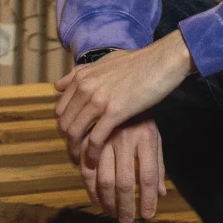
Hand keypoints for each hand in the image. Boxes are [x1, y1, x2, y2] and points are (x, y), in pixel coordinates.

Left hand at [55, 32, 194, 167]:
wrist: (163, 61)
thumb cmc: (141, 61)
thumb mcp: (105, 62)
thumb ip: (81, 73)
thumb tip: (59, 85)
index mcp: (81, 77)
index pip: (60, 109)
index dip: (65, 126)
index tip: (74, 137)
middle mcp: (84, 88)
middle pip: (64, 123)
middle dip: (68, 142)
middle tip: (77, 153)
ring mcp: (98, 100)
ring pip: (75, 132)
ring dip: (77, 151)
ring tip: (83, 162)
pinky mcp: (114, 112)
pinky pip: (95, 138)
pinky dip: (92, 153)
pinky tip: (94, 161)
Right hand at [78, 118, 166, 222]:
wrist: (119, 88)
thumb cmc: (141, 120)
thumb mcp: (154, 139)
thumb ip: (157, 166)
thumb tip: (161, 194)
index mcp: (147, 139)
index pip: (149, 176)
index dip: (148, 199)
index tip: (147, 216)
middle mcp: (126, 140)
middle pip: (125, 182)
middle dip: (125, 205)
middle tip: (126, 220)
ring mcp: (105, 139)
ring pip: (103, 178)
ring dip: (107, 201)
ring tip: (112, 214)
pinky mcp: (88, 139)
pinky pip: (86, 168)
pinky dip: (90, 188)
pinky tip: (96, 200)